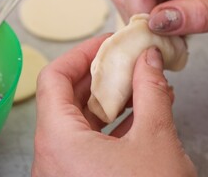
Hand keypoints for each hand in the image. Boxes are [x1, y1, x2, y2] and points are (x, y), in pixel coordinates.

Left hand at [32, 35, 196, 176]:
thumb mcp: (156, 140)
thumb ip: (152, 92)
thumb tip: (149, 60)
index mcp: (58, 141)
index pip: (53, 77)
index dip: (81, 54)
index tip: (107, 44)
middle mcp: (52, 155)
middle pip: (66, 97)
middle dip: (101, 75)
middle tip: (127, 61)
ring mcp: (64, 169)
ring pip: (80, 120)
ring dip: (111, 99)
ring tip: (141, 85)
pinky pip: (89, 141)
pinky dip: (112, 123)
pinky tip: (140, 114)